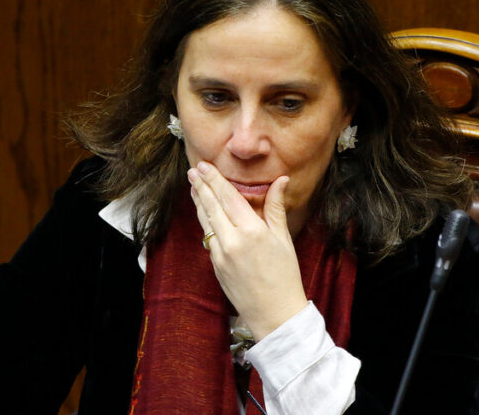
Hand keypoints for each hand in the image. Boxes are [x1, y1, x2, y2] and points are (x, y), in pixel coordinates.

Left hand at [187, 161, 307, 340]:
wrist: (275, 313)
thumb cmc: (285, 276)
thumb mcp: (283, 238)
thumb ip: (276, 207)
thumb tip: (281, 180)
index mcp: (252, 231)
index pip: (228, 197)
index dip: (215, 180)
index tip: (204, 166)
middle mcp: (232, 240)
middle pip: (211, 206)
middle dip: (201, 186)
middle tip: (193, 170)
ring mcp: (220, 254)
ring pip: (205, 221)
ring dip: (198, 202)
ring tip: (194, 186)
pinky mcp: (215, 266)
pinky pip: (208, 237)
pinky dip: (205, 221)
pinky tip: (204, 213)